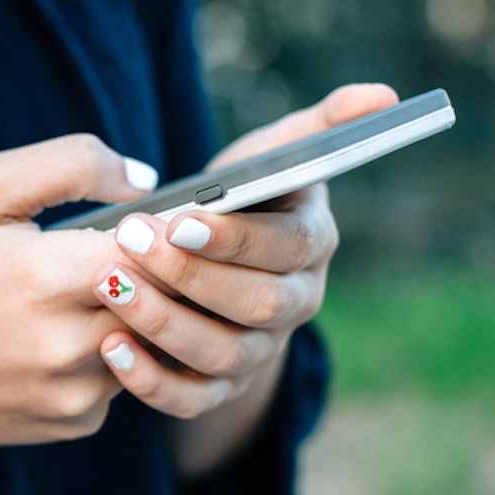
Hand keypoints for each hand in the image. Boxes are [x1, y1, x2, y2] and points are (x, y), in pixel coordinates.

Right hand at [0, 134, 157, 473]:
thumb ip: (68, 165)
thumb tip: (143, 179)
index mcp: (48, 275)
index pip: (159, 246)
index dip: (167, 227)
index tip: (169, 216)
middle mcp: (69, 344)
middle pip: (166, 296)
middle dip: (164, 269)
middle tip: (144, 248)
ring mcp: (74, 391)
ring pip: (149, 338)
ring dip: (138, 312)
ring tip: (91, 288)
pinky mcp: (73, 423)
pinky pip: (121, 379)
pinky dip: (109, 353)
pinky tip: (65, 334)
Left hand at [94, 84, 398, 419]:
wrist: (217, 258)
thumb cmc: (247, 197)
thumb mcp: (276, 155)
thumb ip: (322, 125)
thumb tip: (385, 94)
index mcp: (313, 248)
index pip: (287, 248)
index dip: (236, 239)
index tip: (180, 218)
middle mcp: (295, 306)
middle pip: (256, 305)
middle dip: (191, 276)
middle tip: (130, 242)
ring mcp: (259, 353)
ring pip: (221, 354)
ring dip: (163, 323)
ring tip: (109, 285)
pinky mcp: (218, 387)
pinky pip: (189, 400)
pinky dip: (150, 382)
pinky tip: (110, 347)